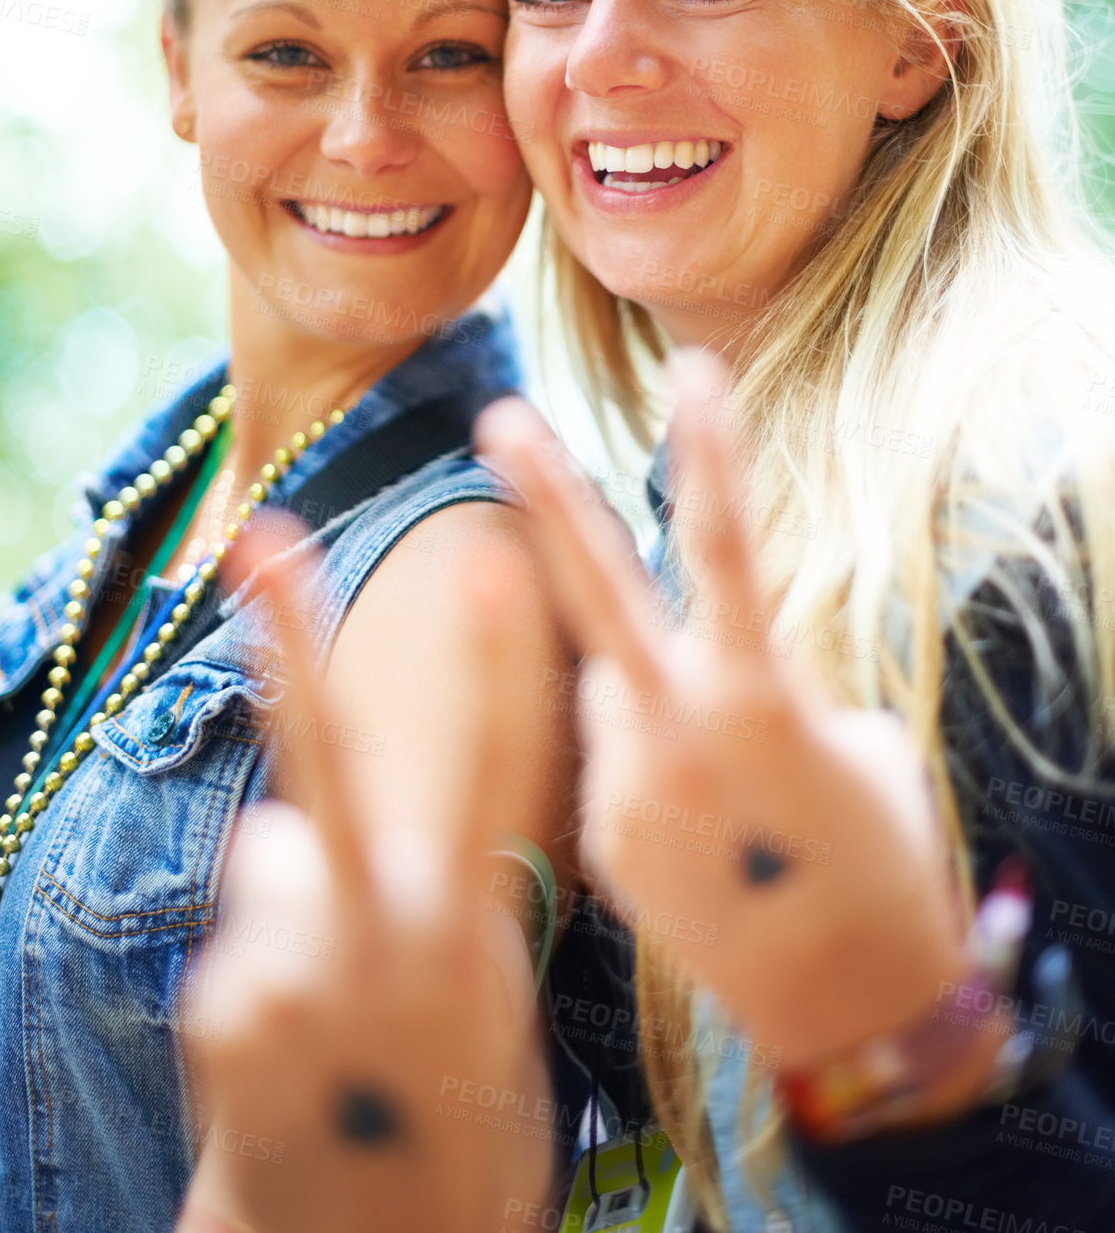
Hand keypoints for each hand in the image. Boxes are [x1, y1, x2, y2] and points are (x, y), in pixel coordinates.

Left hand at [176, 520, 552, 1232]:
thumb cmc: (462, 1128)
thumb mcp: (474, 1005)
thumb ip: (409, 895)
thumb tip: (275, 823)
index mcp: (463, 937)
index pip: (489, 775)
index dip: (498, 666)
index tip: (497, 563)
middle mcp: (371, 943)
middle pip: (325, 762)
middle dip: (292, 638)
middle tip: (262, 536)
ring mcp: (282, 975)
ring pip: (281, 864)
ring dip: (301, 910)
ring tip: (342, 1020)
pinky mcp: (217, 1009)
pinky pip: (243, 936)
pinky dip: (265, 969)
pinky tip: (297, 1051)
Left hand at [476, 348, 972, 1075]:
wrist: (847, 1006)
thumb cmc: (875, 860)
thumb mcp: (844, 748)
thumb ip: (749, 690)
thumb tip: (674, 676)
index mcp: (755, 695)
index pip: (725, 546)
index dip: (711, 451)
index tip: (690, 367)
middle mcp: (673, 730)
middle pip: (597, 589)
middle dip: (548, 494)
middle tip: (497, 415)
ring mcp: (624, 785)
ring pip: (614, 693)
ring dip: (656, 708)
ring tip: (733, 796)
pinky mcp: (599, 838)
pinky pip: (615, 765)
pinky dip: (652, 776)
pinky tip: (708, 842)